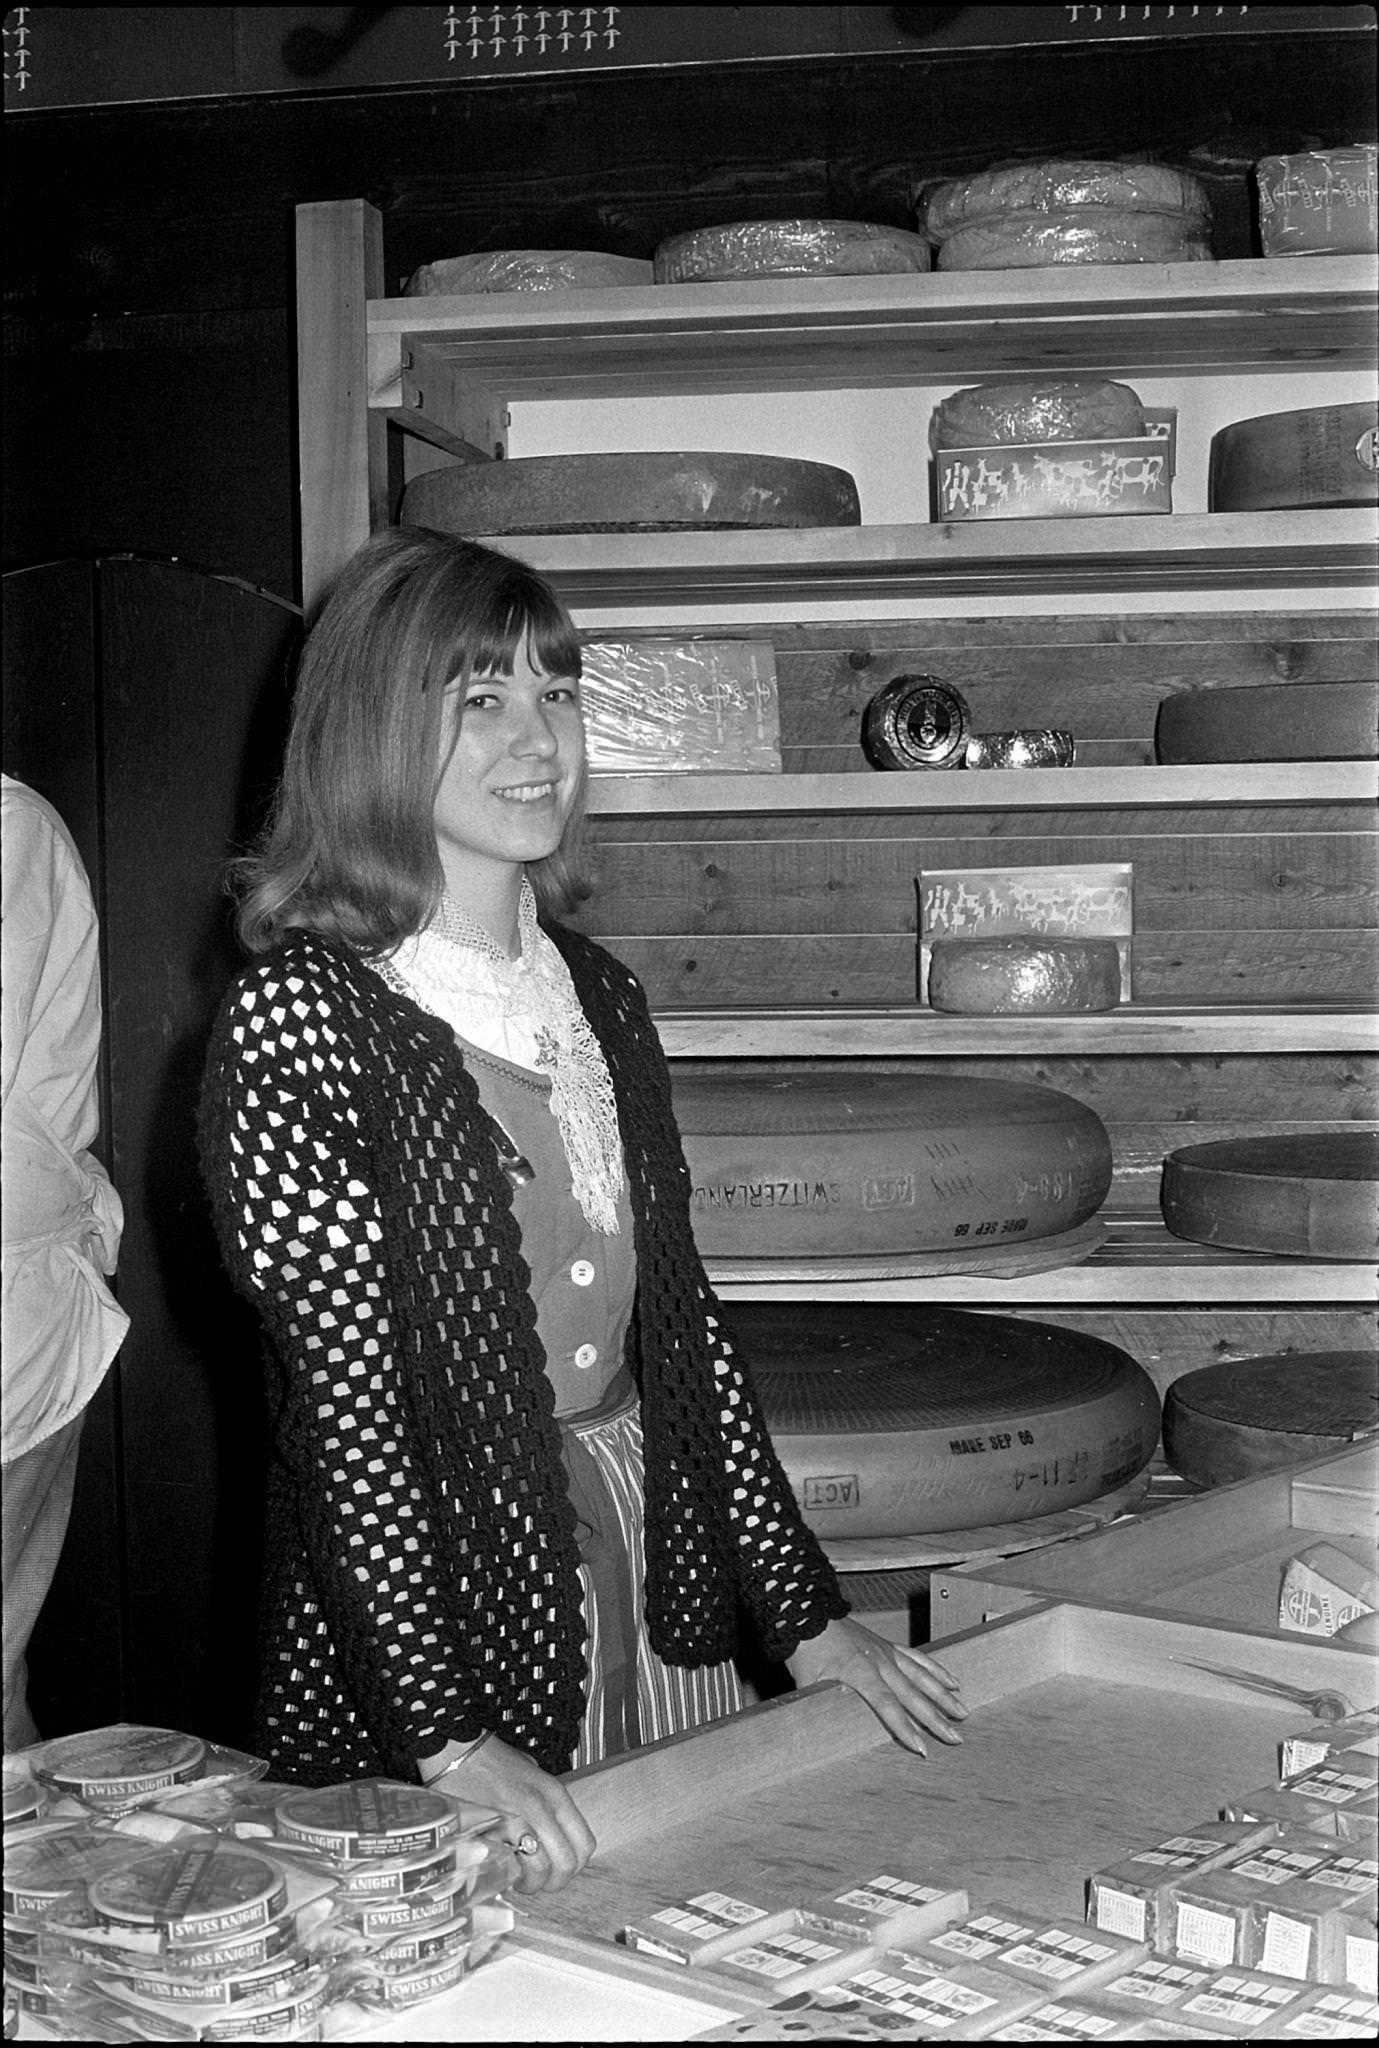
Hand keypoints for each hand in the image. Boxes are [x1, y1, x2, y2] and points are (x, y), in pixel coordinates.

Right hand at [421, 1734, 596, 1893]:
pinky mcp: (491, 1831)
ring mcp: (517, 1821)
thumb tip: (552, 1834)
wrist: (457, 1752)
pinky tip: (500, 1870)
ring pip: (539, 1870)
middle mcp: (541, 1809)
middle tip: (537, 1881)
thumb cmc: (492, 1761)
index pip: (584, 1845)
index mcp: (555, 1795)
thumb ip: (545, 1802)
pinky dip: (507, 1875)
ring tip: (516, 1878)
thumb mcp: (532, 1774)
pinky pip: (508, 1865)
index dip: (574, 1866)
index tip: (560, 1870)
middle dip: (552, 1882)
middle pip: (566, 1864)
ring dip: (529, 1883)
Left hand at [787, 1617, 966, 1756]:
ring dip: (943, 1696)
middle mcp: (879, 1661)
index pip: (887, 1705)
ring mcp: (886, 1652)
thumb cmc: (806, 1647)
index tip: (922, 1747)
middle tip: (955, 1738)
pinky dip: (936, 1670)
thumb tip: (817, 1735)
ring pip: (922, 1676)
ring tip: (963, 1713)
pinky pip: (918, 1658)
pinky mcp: (888, 1646)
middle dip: (935, 1718)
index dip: (905, 1728)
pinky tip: (952, 1681)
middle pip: (912, 1694)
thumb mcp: (807, 1682)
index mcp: (859, 1671)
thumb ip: (818, 1708)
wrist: (809, 1614)